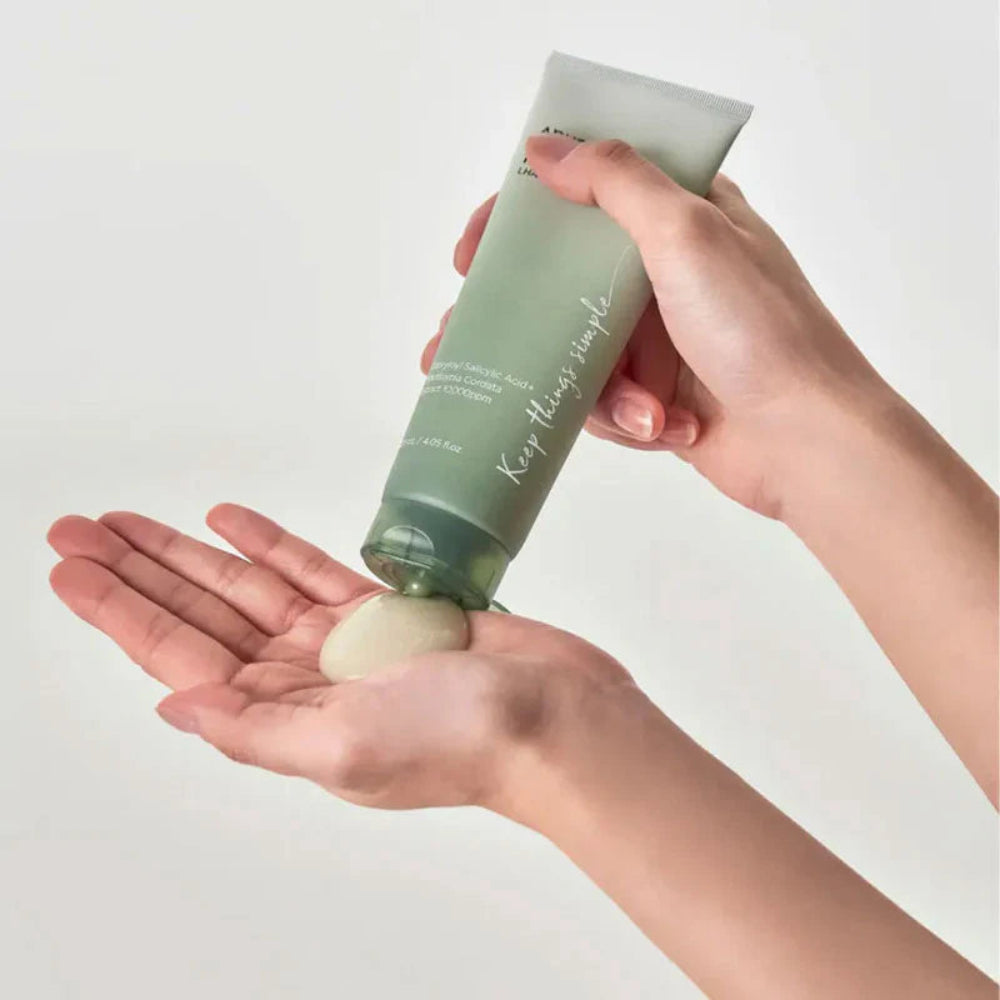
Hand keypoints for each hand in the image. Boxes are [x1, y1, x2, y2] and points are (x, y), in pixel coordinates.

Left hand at [47, 505, 631, 814]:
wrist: (557, 719)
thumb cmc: (466, 742)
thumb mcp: (345, 749)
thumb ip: (256, 731)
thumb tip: (175, 709)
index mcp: (285, 716)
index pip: (180, 656)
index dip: (122, 612)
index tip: (72, 570)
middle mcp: (303, 680)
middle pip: (200, 615)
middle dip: (139, 572)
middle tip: (79, 531)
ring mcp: (343, 644)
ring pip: (248, 587)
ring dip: (191, 554)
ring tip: (136, 521)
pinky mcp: (386, 613)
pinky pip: (312, 570)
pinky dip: (270, 545)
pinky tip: (231, 524)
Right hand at [423, 136, 888, 517]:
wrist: (807, 442)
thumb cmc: (760, 331)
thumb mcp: (687, 233)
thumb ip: (615, 182)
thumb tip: (546, 151)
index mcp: (680, 219)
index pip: (581, 198)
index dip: (518, 221)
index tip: (473, 253)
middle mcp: (666, 275)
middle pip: (563, 284)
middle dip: (520, 320)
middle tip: (463, 342)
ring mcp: (661, 340)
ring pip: (575, 354)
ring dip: (596, 388)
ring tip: (637, 409)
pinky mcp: (657, 396)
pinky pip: (603, 403)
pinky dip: (625, 419)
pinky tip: (666, 429)